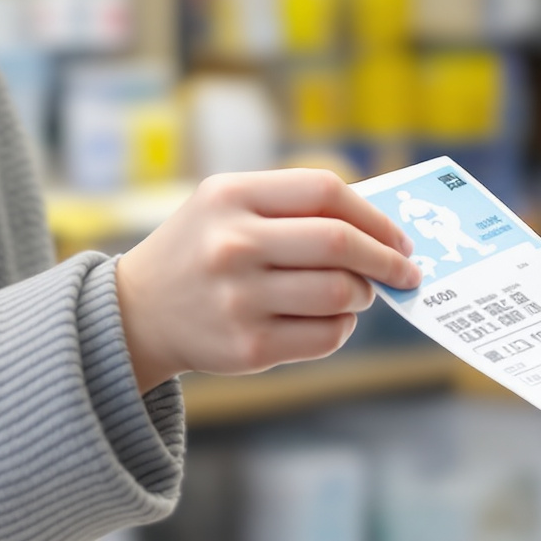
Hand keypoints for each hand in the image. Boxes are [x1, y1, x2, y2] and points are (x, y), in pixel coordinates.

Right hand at [114, 169, 419, 390]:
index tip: (399, 237)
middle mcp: (233, 245)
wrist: (136, 313)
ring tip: (357, 293)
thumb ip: (292, 207)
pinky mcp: (247, 348)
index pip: (325, 191)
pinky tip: (332, 320)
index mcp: (230, 197)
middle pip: (340, 244)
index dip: (373, 215)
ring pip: (339, 293)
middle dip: (385, 260)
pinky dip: (342, 328)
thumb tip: (379, 231)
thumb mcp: (226, 205)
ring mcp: (239, 299)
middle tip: (403, 271)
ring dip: (363, 295)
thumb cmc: (200, 251)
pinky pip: (324, 336)